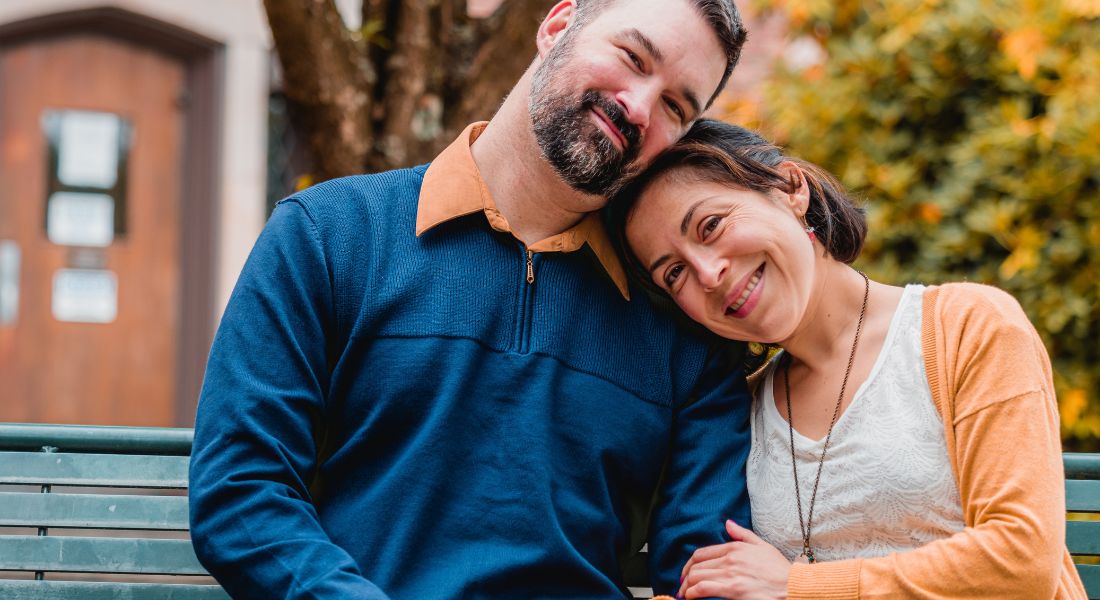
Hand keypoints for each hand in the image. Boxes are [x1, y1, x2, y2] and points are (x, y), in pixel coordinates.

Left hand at [677, 520, 791, 599]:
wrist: (792, 586)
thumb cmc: (780, 570)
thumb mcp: (763, 546)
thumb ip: (743, 534)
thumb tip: (727, 524)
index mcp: (735, 547)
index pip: (702, 553)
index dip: (690, 564)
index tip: (687, 572)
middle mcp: (730, 558)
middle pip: (696, 566)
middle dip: (685, 577)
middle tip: (683, 586)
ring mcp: (730, 574)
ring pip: (697, 576)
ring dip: (686, 586)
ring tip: (684, 594)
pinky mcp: (732, 589)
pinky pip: (704, 588)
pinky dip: (692, 593)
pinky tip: (691, 597)